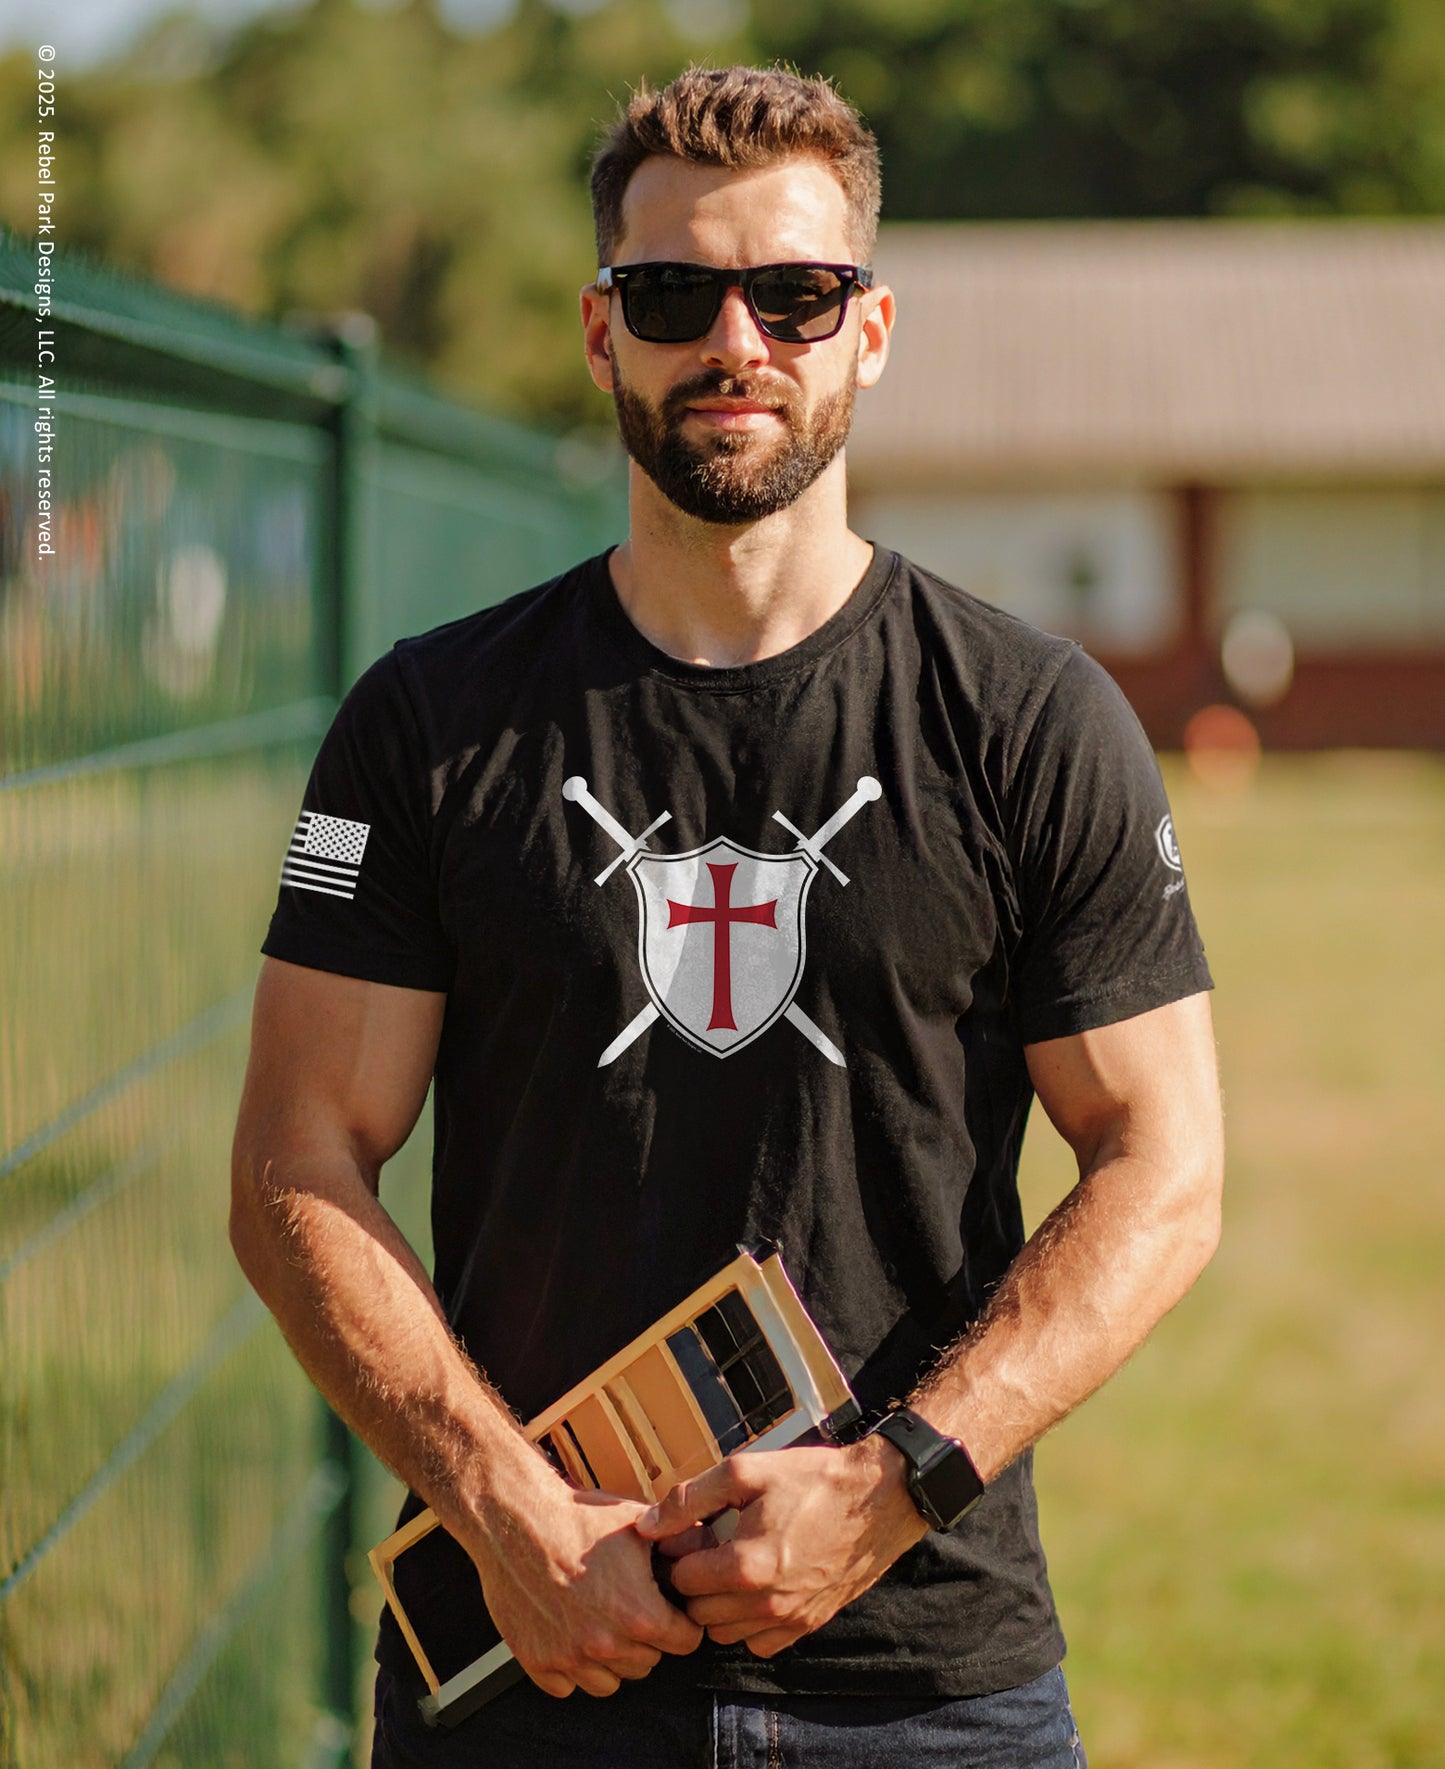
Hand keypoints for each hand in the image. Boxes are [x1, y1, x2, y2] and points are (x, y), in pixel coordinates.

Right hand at [466, 1474, 703, 1698]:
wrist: (515, 1519)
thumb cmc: (574, 1517)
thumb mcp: (638, 1524)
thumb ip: (677, 1544)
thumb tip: (706, 1551)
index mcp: (639, 1615)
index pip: (686, 1642)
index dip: (683, 1622)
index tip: (672, 1611)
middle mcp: (606, 1645)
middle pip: (649, 1663)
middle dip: (647, 1638)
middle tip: (630, 1606)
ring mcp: (571, 1658)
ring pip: (612, 1682)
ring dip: (612, 1658)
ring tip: (601, 1620)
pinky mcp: (539, 1663)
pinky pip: (569, 1686)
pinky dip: (572, 1666)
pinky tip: (571, 1631)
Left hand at [635, 1438, 927, 1658]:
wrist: (879, 1500)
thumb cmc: (813, 1480)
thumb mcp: (746, 1471)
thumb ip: (691, 1498)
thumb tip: (647, 1525)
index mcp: (745, 1566)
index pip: (682, 1579)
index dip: (679, 1553)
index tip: (691, 1534)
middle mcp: (765, 1604)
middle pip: (699, 1612)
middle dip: (695, 1581)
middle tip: (708, 1548)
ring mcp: (788, 1620)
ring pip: (724, 1634)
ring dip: (718, 1605)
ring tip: (731, 1566)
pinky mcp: (807, 1626)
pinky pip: (758, 1643)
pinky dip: (748, 1622)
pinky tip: (756, 1586)